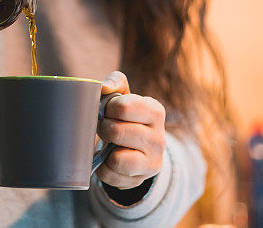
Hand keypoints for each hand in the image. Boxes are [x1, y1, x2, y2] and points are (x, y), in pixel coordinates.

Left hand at [96, 71, 165, 189]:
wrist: (137, 148)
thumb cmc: (126, 117)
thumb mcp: (124, 96)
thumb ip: (115, 82)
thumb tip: (104, 87)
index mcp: (155, 111)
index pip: (123, 106)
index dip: (108, 108)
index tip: (108, 110)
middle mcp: (159, 138)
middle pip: (116, 131)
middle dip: (103, 128)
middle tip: (104, 127)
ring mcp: (152, 161)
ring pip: (116, 158)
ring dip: (104, 149)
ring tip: (108, 143)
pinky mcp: (140, 179)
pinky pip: (110, 175)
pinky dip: (103, 168)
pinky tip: (108, 159)